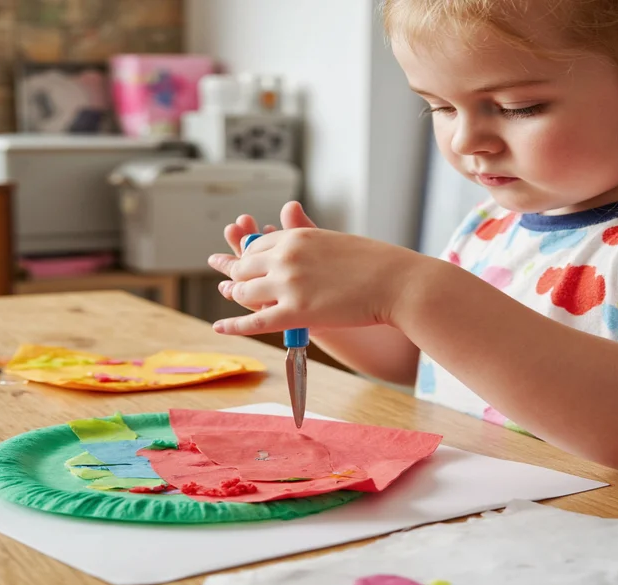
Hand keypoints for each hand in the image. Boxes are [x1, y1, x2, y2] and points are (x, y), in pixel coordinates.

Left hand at [208, 203, 416, 334]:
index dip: (249, 260)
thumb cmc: (375, 263)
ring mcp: (288, 284)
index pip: (257, 247)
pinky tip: (219, 327)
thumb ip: (307, 236)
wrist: (398, 283)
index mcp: (296, 236)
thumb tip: (289, 222)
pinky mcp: (295, 313)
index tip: (246, 268)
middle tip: (233, 286)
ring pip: (245, 293)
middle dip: (238, 278)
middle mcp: (285, 256)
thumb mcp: (334, 241)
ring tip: (236, 303)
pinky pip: (254, 321)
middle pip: (245, 268)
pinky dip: (233, 326)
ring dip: (239, 298)